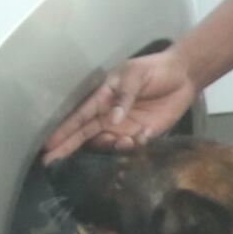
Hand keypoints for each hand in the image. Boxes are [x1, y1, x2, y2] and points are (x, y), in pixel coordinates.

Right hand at [46, 48, 198, 158]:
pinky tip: (145, 134)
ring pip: (107, 146)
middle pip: (84, 137)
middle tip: (52, 163)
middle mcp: (109, 117)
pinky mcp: (142, 135)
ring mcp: (125, 128)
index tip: (48, 146)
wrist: (183, 76)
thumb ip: (123, 97)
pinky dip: (136, 146)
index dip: (63, 132)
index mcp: (103, 99)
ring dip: (112, 148)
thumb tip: (112, 120)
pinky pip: (132, 148)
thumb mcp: (135, 76)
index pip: (79, 118)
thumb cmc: (154, 70)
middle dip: (68, 149)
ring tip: (126, 141)